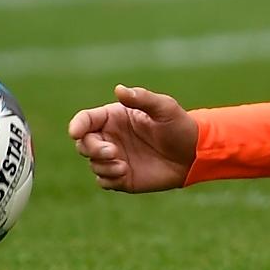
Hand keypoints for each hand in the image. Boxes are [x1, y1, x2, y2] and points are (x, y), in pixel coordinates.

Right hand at [67, 85, 197, 192]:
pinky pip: (102, 180)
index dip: (77, 125)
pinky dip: (109, 178)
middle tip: (113, 152)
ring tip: (124, 166)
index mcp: (115, 117)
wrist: (193, 154)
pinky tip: (125, 174)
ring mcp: (114, 157)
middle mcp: (111, 137)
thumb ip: (142, 98)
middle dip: (92, 148)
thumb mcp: (165, 108)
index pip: (86, 119)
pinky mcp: (120, 176)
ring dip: (103, 166)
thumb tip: (118, 89)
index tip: (76, 132)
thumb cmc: (179, 126)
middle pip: (83, 143)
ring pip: (92, 163)